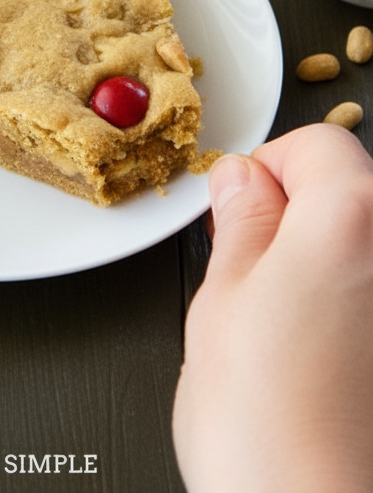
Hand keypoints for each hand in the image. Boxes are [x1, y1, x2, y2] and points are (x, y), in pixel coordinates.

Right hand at [173, 123, 372, 492]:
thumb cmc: (266, 435)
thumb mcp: (221, 303)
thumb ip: (241, 225)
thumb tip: (241, 182)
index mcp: (351, 217)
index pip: (317, 144)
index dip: (268, 170)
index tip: (238, 211)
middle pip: (355, 193)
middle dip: (302, 218)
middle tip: (254, 277)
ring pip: (368, 252)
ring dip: (334, 269)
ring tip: (292, 337)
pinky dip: (356, 313)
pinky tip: (329, 369)